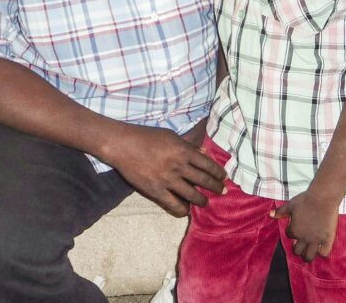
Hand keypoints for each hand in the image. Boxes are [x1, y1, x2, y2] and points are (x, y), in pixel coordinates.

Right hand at [104, 124, 226, 217]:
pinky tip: (186, 209)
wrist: (122, 145)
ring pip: (193, 195)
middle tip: (222, 191)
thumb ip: (188, 145)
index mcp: (183, 151)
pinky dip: (183, 209)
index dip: (219, 173)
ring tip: (205, 202)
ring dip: (202, 200)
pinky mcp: (156, 191)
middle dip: (216, 187)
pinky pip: (174, 205)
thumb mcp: (170, 135)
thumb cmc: (146, 136)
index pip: (208, 165)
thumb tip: (204, 152)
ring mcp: (168, 180)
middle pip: (204, 181)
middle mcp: (179, 166)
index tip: (224, 177)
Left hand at [271, 190, 338, 261]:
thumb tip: (270, 214)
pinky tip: (321, 248)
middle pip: (297, 251)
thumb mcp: (290, 205)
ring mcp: (316, 240)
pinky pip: (324, 253)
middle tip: (300, 245)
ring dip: (307, 255)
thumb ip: (280, 212)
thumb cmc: (305, 200)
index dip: (292, 231)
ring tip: (309, 251)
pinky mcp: (327, 239)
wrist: (323, 198)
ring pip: (309, 256)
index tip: (297, 227)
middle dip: (297, 249)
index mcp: (294, 230)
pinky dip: (322, 252)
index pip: (289, 236)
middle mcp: (304, 238)